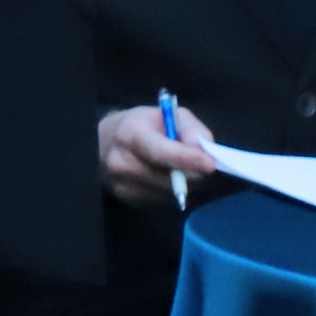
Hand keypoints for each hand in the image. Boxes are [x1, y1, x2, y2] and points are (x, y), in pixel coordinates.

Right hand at [97, 101, 216, 206]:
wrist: (104, 143)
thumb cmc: (142, 126)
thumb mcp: (167, 115)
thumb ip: (191, 128)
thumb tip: (204, 151)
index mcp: (129, 134)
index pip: (159, 152)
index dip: (187, 159)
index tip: (210, 164)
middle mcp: (121, 162)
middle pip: (169, 177)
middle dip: (193, 173)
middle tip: (203, 164)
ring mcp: (122, 183)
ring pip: (171, 192)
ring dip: (186, 184)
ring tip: (183, 169)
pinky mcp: (127, 199)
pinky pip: (164, 201)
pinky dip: (174, 192)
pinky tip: (167, 178)